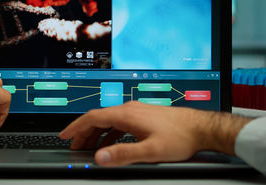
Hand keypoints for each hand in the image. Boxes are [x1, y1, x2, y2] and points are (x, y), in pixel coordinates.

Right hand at [59, 101, 250, 165]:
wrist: (200, 128)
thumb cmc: (180, 137)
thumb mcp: (150, 151)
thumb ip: (123, 154)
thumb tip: (100, 157)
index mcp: (127, 114)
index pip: (93, 118)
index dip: (76, 127)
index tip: (65, 135)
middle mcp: (129, 109)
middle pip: (98, 118)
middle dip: (83, 133)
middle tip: (75, 146)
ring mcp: (136, 112)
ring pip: (109, 121)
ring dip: (96, 134)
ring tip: (90, 148)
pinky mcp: (143, 117)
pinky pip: (119, 124)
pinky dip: (109, 134)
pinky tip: (111, 145)